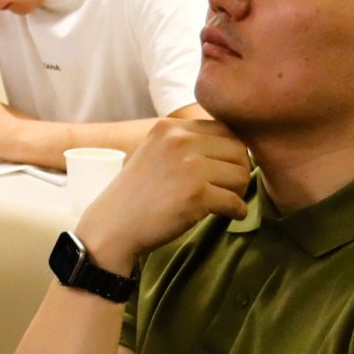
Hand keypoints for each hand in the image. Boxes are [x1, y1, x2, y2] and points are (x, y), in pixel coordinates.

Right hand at [73, 115, 251, 275]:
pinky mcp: (196, 194)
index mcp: (169, 127)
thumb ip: (187, 143)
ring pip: (241, 175)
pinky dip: (236, 211)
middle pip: (238, 151)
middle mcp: (179, 140)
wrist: (112, 226)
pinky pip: (235, 201)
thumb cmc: (137, 194)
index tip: (223, 171)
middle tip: (227, 189)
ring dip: (238, 192)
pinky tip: (227, 215)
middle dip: (238, 172)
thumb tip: (240, 147)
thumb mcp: (157, 153)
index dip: (230, 153)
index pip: (224, 129)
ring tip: (224, 202)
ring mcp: (188, 166)